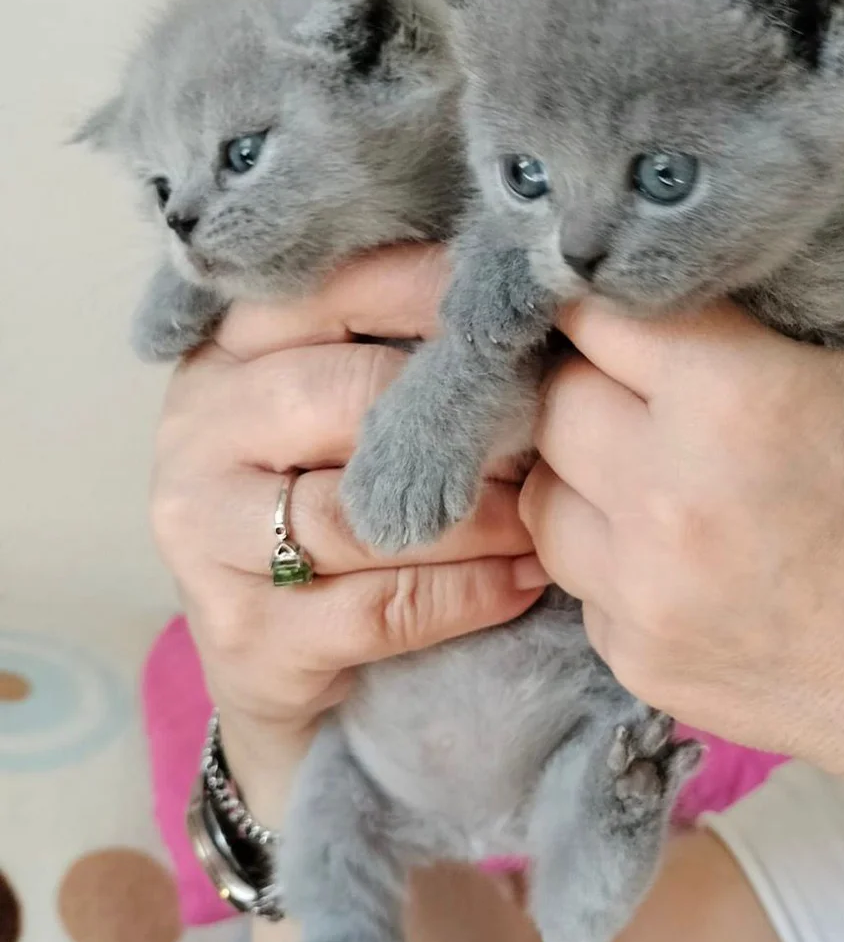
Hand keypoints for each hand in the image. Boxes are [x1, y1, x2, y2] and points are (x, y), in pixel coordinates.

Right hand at [151, 244, 547, 820]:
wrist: (265, 651)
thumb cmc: (325, 502)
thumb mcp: (338, 414)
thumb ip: (399, 355)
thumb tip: (518, 312)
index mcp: (225, 351)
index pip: (333, 290)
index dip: (438, 298)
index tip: (523, 318)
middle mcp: (197, 429)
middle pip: (348, 397)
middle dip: (464, 421)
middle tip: (547, 437)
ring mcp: (205, 533)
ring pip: (366, 513)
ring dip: (478, 518)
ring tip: (542, 519)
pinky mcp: (243, 630)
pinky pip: (379, 606)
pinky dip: (468, 594)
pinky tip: (523, 582)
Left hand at [520, 300, 843, 834]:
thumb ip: (736, 338)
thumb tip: (638, 305)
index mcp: (735, 399)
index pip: (598, 318)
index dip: (598, 310)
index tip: (602, 318)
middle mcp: (668, 495)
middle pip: (553, 406)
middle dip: (581, 391)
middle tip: (625, 401)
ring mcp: (642, 588)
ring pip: (541, 497)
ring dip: (576, 480)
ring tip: (642, 485)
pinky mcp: (631, 655)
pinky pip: (575, 578)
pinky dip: (606, 560)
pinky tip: (670, 563)